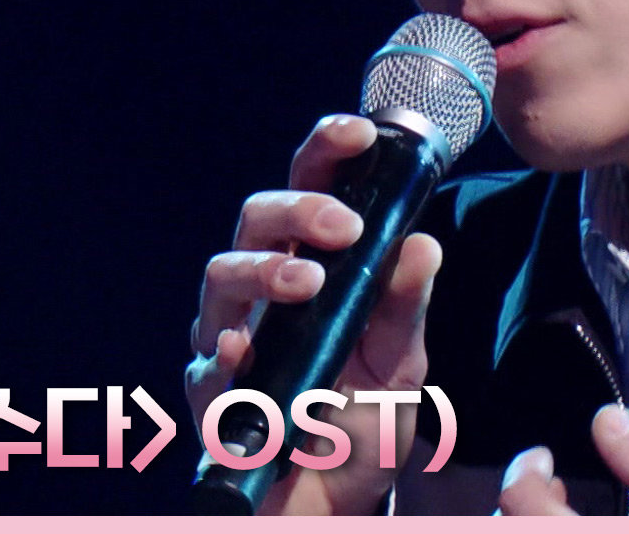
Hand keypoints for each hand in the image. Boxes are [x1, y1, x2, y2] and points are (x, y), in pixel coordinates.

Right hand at [184, 113, 443, 514]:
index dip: (327, 151)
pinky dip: (225, 352)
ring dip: (263, 269)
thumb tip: (423, 243)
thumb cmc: (361, 426)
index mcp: (313, 265)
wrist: (335, 505)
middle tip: (345, 226)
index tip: (360, 132)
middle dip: (297, 210)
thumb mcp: (401, 367)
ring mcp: (229, 338)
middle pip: (255, 219)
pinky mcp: (211, 395)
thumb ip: (404, 308)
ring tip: (306, 282)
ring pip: (221, 276)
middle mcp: (262, 291)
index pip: (310, 187)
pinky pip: (205, 362)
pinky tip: (246, 350)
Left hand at [496, 405, 628, 514]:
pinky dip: (539, 531)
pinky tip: (571, 526)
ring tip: (560, 509)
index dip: (523, 472)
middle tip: (551, 484)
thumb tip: (606, 418)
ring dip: (526, 521)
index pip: (520, 502)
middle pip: (509, 527)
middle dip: (519, 502)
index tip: (542, 457)